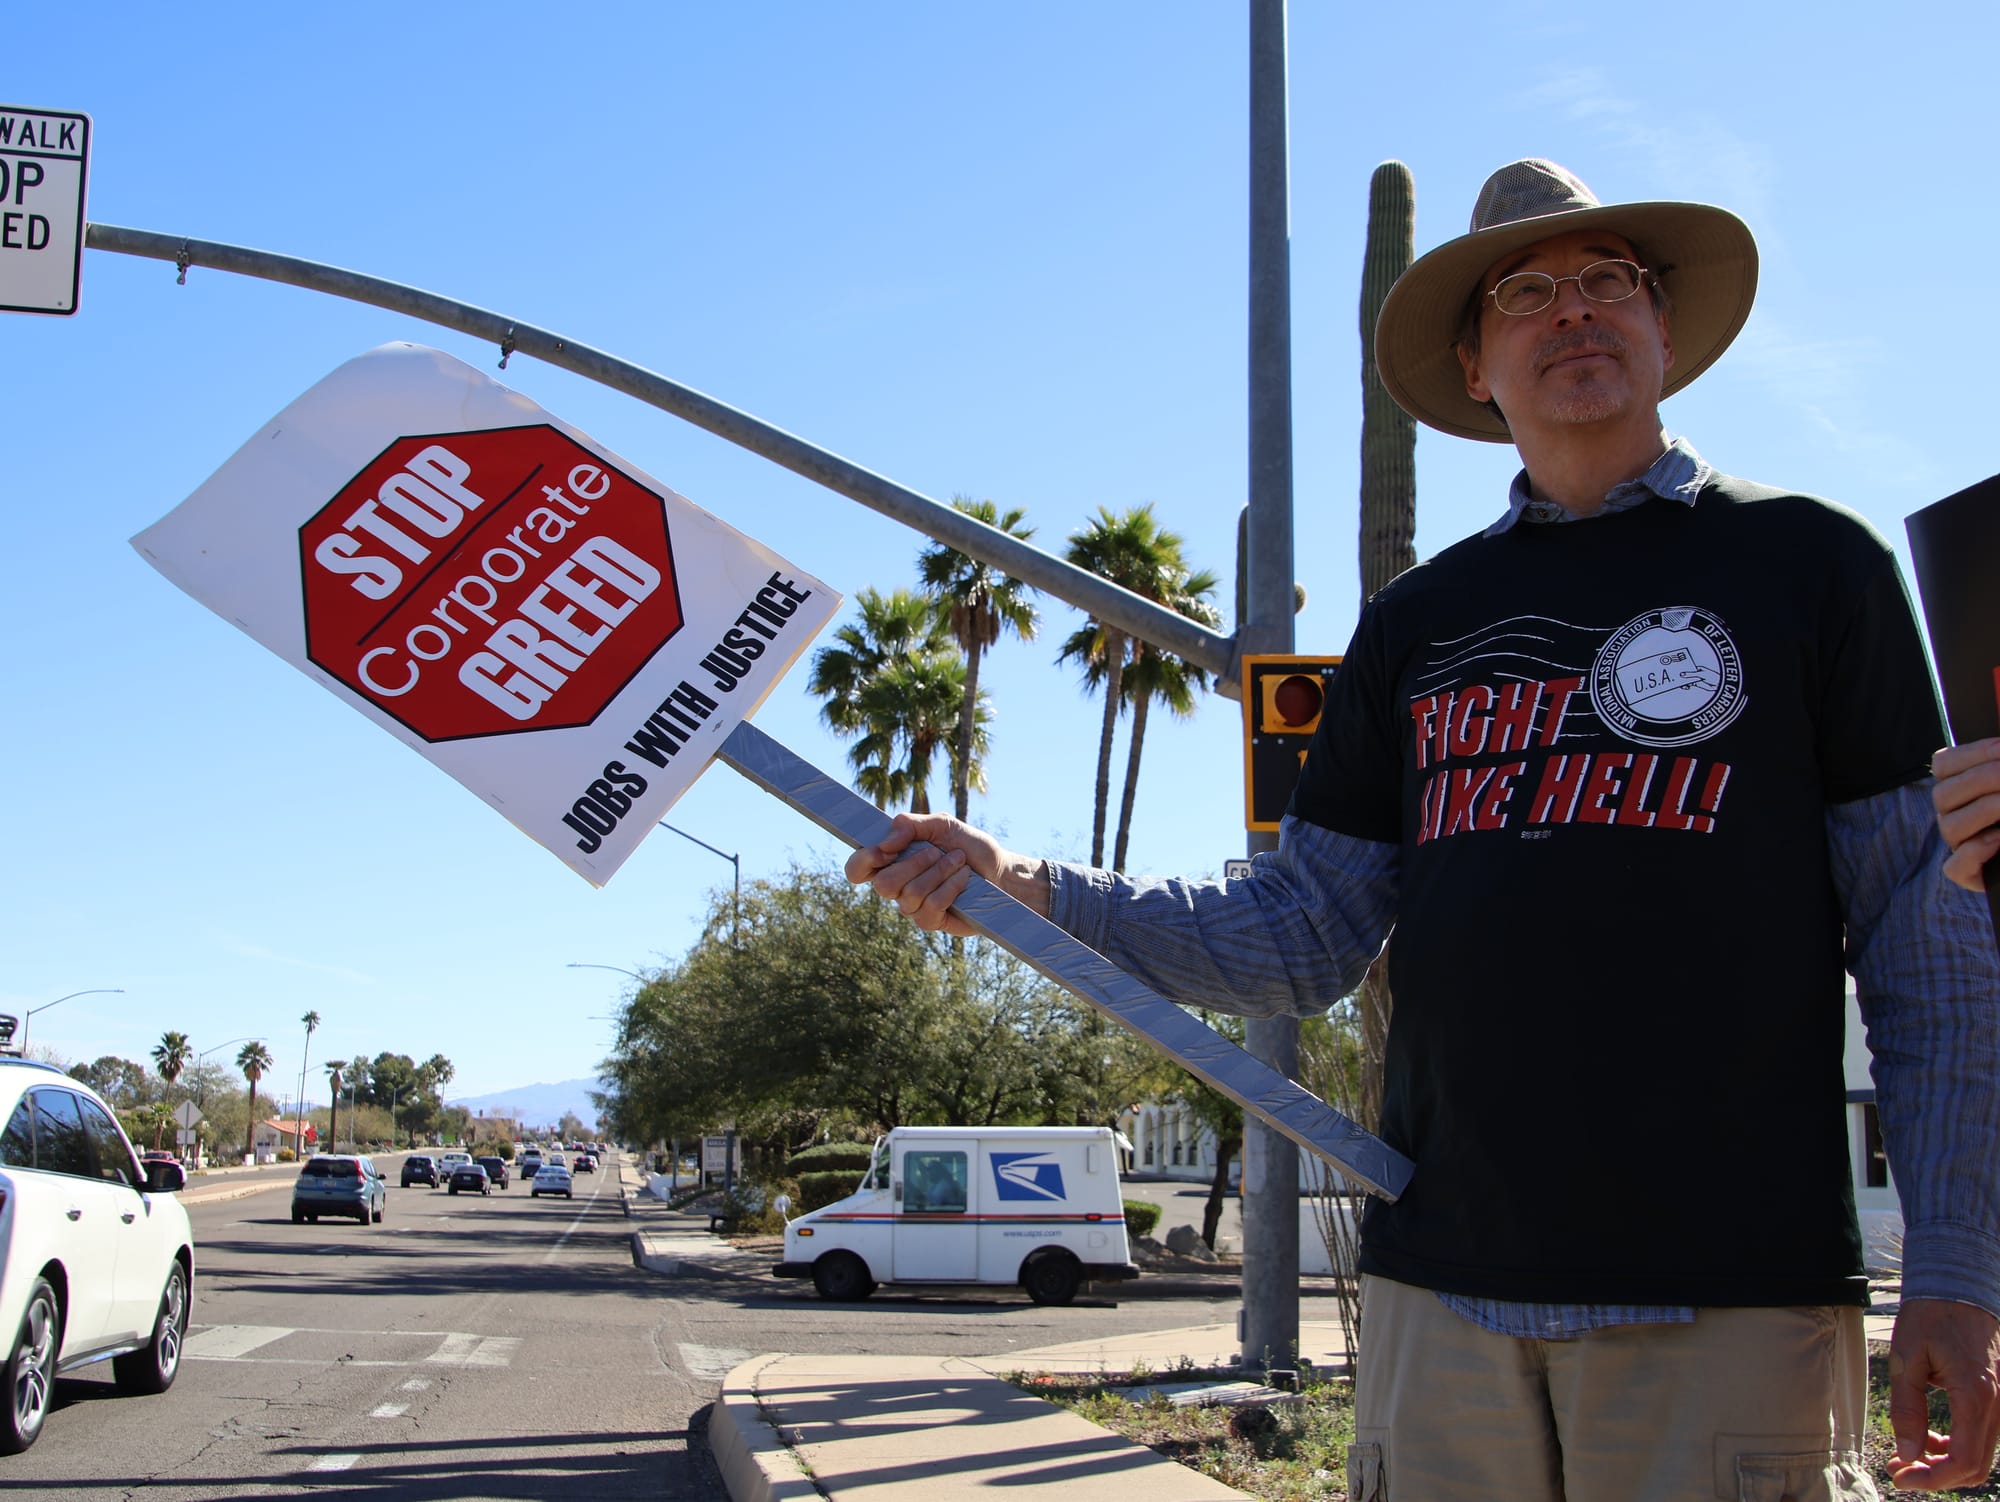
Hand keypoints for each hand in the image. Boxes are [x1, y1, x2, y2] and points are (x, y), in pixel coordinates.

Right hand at [844, 813, 1045, 935]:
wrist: (1000, 871)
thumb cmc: (969, 847)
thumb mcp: (942, 824)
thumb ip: (911, 824)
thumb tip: (886, 841)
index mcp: (893, 861)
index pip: (857, 869)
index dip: (862, 861)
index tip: (884, 850)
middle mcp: (898, 887)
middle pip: (882, 884)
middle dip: (913, 864)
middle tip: (936, 852)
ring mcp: (913, 907)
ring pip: (910, 894)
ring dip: (939, 872)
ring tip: (958, 862)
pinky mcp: (932, 922)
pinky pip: (931, 907)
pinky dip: (951, 887)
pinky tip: (964, 879)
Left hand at [1886, 1297, 1999, 1490]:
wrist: (1958, 1290)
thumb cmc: (1930, 1318)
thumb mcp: (1906, 1359)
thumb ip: (1907, 1409)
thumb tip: (1908, 1454)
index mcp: (1975, 1396)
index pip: (1963, 1460)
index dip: (1932, 1478)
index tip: (1900, 1476)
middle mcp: (1997, 1406)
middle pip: (1975, 1466)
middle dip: (1936, 1475)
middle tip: (1900, 1468)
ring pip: (1980, 1455)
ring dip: (1946, 1462)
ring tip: (1909, 1452)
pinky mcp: (1997, 1400)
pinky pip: (1982, 1437)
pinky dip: (1957, 1446)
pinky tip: (1929, 1436)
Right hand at [1932, 739, 1999, 891]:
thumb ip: (1999, 768)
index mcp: (1959, 787)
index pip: (1944, 764)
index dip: (1973, 754)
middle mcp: (1952, 814)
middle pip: (1943, 793)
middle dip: (1984, 779)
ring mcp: (1959, 844)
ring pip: (1949, 826)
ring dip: (1985, 810)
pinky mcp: (1969, 874)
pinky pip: (1955, 867)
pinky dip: (1976, 852)